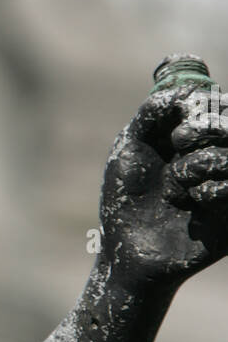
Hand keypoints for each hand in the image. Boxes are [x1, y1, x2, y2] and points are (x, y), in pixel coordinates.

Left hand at [99, 85, 227, 287]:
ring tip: (177, 181)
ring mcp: (223, 181)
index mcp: (189, 135)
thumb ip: (151, 114)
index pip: (216, 103)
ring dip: (204, 161)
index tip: (185, 109)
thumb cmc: (125, 198)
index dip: (205, 99)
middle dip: (208, 125)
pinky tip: (196, 200)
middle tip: (180, 139)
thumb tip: (182, 90)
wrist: (129, 250)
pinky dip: (215, 188)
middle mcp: (212, 154)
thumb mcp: (129, 148)